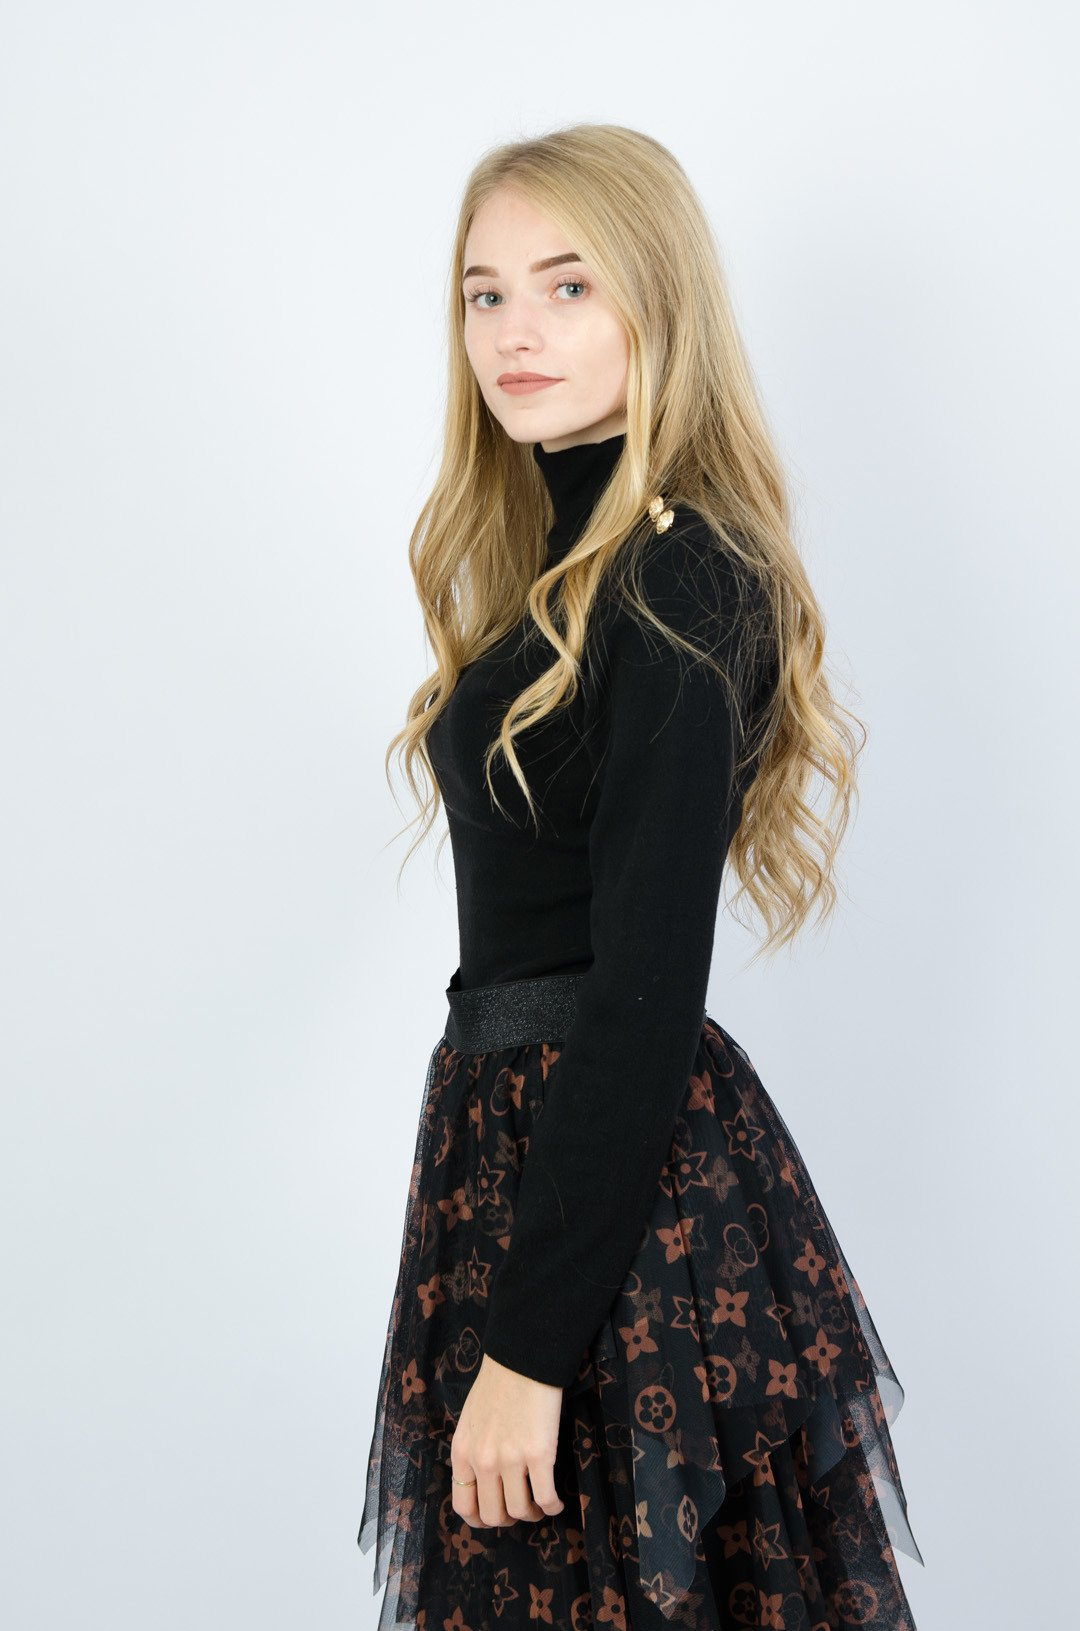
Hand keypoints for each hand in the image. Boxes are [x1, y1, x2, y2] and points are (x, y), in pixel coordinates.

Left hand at [449, 1352, 565, 1528]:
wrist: (523, 1358)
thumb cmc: (498, 1384)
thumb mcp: (471, 1420)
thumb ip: (473, 1451)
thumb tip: (482, 1480)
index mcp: (462, 1452)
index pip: (464, 1505)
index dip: (480, 1519)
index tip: (495, 1515)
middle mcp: (483, 1461)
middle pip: (493, 1515)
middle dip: (508, 1519)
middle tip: (521, 1509)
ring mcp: (511, 1459)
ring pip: (520, 1511)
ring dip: (533, 1514)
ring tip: (540, 1505)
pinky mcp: (539, 1454)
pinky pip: (546, 1497)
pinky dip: (553, 1506)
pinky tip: (557, 1501)